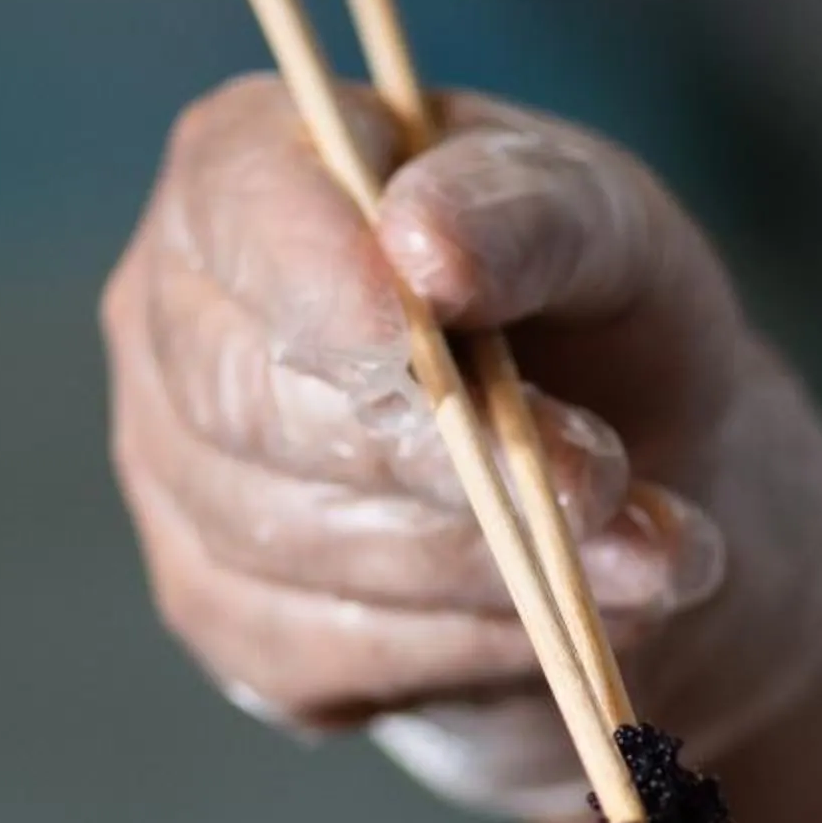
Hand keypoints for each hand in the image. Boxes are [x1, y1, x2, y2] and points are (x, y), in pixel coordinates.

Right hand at [101, 73, 821, 814]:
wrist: (627, 498)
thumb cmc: (599, 322)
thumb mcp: (614, 231)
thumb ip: (533, 213)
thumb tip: (423, 248)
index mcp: (247, 171)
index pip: (236, 206)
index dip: (323, 283)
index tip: (426, 338)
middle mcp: (174, 320)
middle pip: (252, 402)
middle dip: (443, 457)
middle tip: (599, 483)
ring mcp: (177, 479)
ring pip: (298, 546)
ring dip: (491, 566)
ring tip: (647, 556)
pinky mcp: (224, 617)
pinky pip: (326, 651)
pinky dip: (469, 644)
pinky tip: (561, 618)